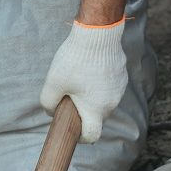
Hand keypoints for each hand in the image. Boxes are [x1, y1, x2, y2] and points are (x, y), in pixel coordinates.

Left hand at [40, 20, 128, 143]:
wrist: (98, 33)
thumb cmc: (74, 60)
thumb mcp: (53, 83)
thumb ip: (48, 103)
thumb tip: (51, 111)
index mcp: (96, 109)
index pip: (92, 135)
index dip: (81, 137)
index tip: (73, 129)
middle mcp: (112, 103)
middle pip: (97, 117)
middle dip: (83, 111)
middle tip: (69, 95)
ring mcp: (119, 89)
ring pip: (103, 100)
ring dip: (92, 96)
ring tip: (79, 77)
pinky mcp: (122, 75)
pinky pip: (109, 86)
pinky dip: (99, 83)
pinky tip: (90, 67)